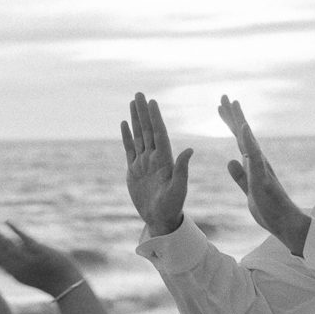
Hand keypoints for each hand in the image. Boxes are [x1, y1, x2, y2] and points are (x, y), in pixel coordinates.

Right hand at [0, 219, 80, 298]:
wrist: (67, 286)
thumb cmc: (47, 279)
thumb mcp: (25, 273)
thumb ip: (12, 263)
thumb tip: (0, 255)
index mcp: (12, 270)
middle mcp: (16, 266)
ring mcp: (28, 260)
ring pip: (5, 244)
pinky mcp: (41, 254)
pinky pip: (26, 241)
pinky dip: (16, 231)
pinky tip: (7, 222)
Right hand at [121, 92, 192, 235]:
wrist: (160, 219)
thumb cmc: (173, 207)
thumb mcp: (179, 189)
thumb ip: (182, 169)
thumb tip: (190, 149)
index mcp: (165, 160)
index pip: (159, 134)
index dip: (155, 118)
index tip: (152, 103)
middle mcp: (154, 158)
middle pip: (147, 130)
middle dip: (143, 112)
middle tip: (139, 94)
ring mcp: (143, 163)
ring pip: (138, 136)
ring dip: (135, 119)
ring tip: (132, 102)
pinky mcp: (134, 170)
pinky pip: (129, 149)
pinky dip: (126, 136)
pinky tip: (124, 123)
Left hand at [218, 96, 309, 256]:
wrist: (285, 224)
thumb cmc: (269, 209)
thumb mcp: (248, 190)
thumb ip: (240, 176)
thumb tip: (230, 160)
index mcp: (253, 164)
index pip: (239, 140)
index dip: (230, 123)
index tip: (221, 107)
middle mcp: (258, 161)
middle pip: (242, 134)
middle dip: (233, 115)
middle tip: (224, 96)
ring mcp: (261, 168)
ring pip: (249, 140)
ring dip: (240, 122)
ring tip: (234, 104)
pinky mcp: (263, 178)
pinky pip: (255, 158)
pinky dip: (249, 142)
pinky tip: (244, 128)